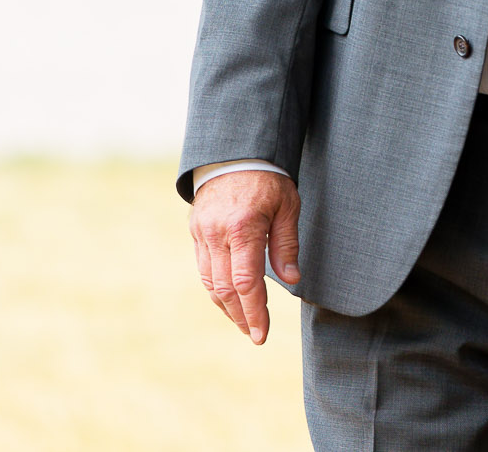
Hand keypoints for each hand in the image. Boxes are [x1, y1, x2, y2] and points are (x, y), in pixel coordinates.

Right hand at [189, 170, 301, 343]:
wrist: (234, 152)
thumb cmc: (268, 178)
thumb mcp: (288, 205)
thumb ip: (286, 244)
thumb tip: (291, 280)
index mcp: (243, 228)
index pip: (245, 283)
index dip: (254, 312)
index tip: (261, 334)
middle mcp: (217, 234)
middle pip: (225, 289)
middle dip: (241, 316)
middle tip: (256, 334)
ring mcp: (203, 233)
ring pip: (210, 282)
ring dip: (226, 307)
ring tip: (244, 322)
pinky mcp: (196, 231)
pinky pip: (204, 268)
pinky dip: (216, 288)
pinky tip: (229, 298)